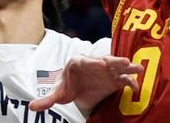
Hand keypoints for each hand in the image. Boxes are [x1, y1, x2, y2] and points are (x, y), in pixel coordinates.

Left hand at [28, 54, 143, 112]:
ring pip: (118, 67)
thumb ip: (47, 100)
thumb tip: (31, 107)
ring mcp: (106, 71)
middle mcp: (95, 63)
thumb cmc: (67, 86)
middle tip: (125, 61)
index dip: (95, 62)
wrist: (78, 88)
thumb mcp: (57, 93)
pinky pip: (123, 80)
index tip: (102, 63)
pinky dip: (130, 82)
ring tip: (138, 69)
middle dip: (115, 61)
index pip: (87, 61)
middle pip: (106, 60)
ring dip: (128, 67)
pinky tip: (136, 87)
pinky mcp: (114, 80)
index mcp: (79, 62)